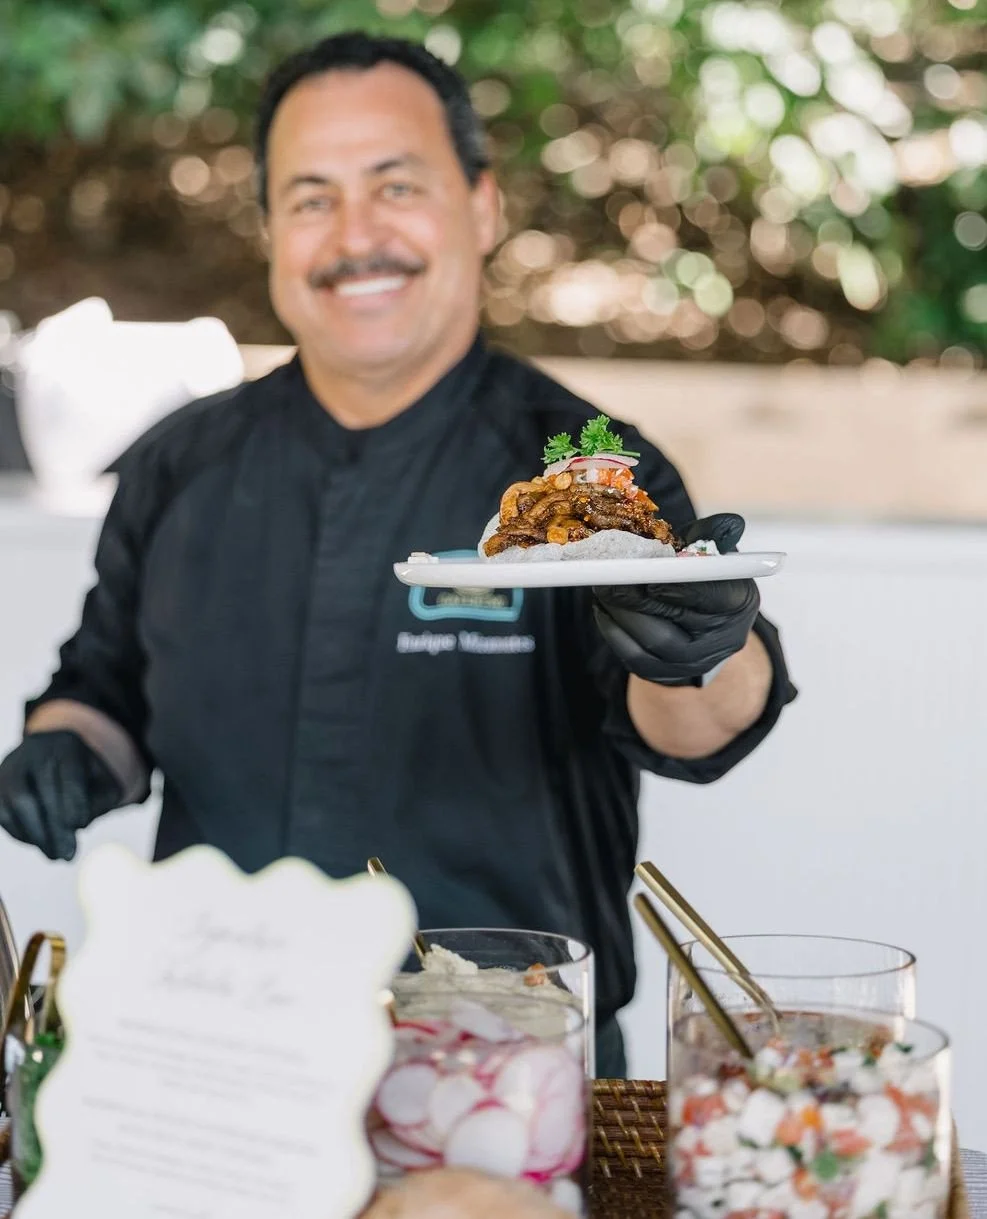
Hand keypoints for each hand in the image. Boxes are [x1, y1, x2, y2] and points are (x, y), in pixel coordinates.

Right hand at [0, 731, 122, 860]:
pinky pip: (3, 813)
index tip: (80, 825)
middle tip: (68, 855)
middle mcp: (33, 753)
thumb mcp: (103, 781)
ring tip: (56, 856)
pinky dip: (21, 833)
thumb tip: (78, 824)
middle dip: (55, 827)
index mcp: (66, 746)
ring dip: (36, 835)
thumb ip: (101, 800)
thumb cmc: (83, 774)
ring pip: (16, 803)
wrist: (52, 756)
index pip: (69, 773)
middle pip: (40, 791)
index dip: (73, 801)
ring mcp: (10, 769)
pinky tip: (41, 844)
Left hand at [593, 514, 759, 685]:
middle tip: (605, 575)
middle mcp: (723, 640)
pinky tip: (603, 608)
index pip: (710, 597)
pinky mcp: (667, 675)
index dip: (679, 587)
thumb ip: (714, 535)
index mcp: (738, 603)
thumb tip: (727, 523)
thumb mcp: (715, 552)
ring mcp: (694, 663)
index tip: (650, 574)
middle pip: (674, 621)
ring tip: (600, 587)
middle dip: (634, 597)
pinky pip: (634, 658)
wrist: (707, 627)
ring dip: (619, 613)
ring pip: (650, 642)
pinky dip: (613, 632)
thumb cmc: (706, 578)